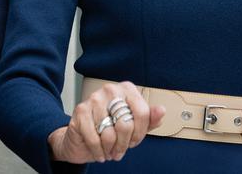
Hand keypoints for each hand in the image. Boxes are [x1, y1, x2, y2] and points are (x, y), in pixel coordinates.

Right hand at [47, 81, 164, 162]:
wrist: (83, 137)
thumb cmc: (112, 129)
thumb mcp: (135, 126)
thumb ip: (150, 119)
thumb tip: (161, 110)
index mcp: (127, 89)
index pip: (142, 113)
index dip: (140, 133)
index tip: (134, 141)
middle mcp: (110, 89)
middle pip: (126, 124)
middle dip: (124, 144)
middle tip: (119, 150)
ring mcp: (94, 98)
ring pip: (109, 134)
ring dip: (110, 149)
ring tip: (108, 150)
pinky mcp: (80, 110)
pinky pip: (94, 138)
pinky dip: (98, 151)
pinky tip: (99, 152)